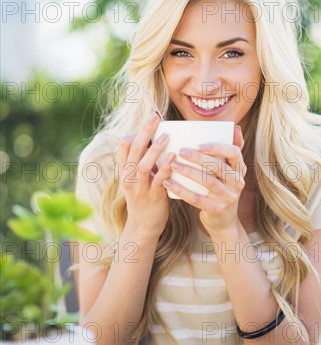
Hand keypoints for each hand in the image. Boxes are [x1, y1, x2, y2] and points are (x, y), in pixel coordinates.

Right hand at [118, 112, 174, 237]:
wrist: (143, 227)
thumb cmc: (144, 199)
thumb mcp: (138, 179)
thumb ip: (143, 162)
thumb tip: (157, 140)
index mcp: (125, 171)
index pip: (123, 146)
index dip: (136, 130)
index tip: (150, 119)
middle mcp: (129, 178)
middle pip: (133, 150)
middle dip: (144, 132)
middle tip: (155, 117)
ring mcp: (139, 188)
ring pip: (143, 165)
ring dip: (154, 149)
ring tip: (166, 135)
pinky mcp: (153, 197)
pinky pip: (158, 180)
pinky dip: (165, 167)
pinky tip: (174, 157)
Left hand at [162, 125, 245, 233]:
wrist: (223, 220)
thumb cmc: (220, 187)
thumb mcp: (229, 170)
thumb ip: (229, 150)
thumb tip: (234, 127)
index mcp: (240, 168)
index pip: (235, 152)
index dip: (218, 147)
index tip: (200, 144)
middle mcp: (238, 182)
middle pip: (219, 166)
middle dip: (199, 158)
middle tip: (180, 151)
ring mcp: (228, 197)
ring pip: (208, 182)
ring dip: (189, 172)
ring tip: (173, 165)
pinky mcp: (217, 210)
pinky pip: (198, 199)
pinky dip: (182, 190)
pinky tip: (168, 182)